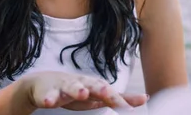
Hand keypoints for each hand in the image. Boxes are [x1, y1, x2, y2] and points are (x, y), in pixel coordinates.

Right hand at [19, 71, 148, 110]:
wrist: (45, 84)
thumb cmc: (77, 91)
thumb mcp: (99, 96)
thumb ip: (120, 99)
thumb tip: (145, 98)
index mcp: (95, 86)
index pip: (111, 92)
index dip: (121, 99)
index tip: (134, 107)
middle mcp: (83, 83)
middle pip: (94, 85)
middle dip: (102, 90)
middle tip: (109, 93)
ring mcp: (65, 86)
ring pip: (71, 87)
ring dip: (77, 89)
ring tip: (82, 93)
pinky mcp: (49, 92)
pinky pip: (48, 95)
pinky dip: (49, 97)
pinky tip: (49, 101)